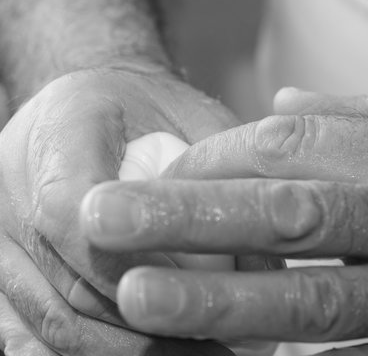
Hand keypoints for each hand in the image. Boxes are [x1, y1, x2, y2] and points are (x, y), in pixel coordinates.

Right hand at [0, 65, 237, 353]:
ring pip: (53, 319)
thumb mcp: (198, 124)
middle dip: (147, 326)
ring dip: (126, 350)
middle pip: (68, 281)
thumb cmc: (156, 113)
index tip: (196, 298)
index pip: (70, 209)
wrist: (104, 111)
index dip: (129, 265)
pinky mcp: (8, 267)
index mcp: (62, 126)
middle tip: (215, 345)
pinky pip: (33, 329)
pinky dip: (89, 353)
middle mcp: (13, 181)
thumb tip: (265, 264)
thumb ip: (223, 180)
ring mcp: (1, 231)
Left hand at [82, 88, 367, 354]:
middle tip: (112, 219)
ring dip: (225, 303)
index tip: (165, 172)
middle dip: (194, 219)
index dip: (221, 157)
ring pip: (317, 302)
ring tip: (146, 298)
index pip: (297, 145)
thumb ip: (359, 116)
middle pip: (293, 215)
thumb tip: (278, 103)